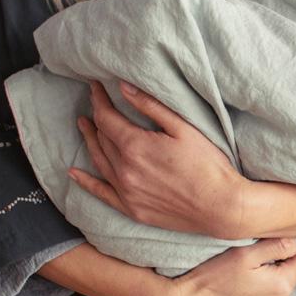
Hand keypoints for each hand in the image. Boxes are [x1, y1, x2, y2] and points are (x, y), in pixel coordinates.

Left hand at [69, 80, 246, 238]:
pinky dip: (85, 182)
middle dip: (96, 117)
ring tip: (84, 126)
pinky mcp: (132, 209)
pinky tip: (74, 173)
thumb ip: (150, 107)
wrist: (221, 207)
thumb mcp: (183, 128)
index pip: (106, 118)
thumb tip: (123, 88)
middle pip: (101, 138)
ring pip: (99, 161)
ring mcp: (126, 192)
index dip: (99, 100)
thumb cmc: (208, 165)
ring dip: (89, 141)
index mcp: (135, 147)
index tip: (95, 87)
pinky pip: (101, 193)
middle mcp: (124, 170)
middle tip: (94, 102)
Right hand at [169, 235, 295, 295]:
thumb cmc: (212, 277)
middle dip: (283, 262)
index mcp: (281, 285)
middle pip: (290, 275)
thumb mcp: (244, 254)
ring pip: (277, 291)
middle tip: (263, 250)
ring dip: (270, 280)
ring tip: (246, 273)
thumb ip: (278, 246)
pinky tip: (241, 290)